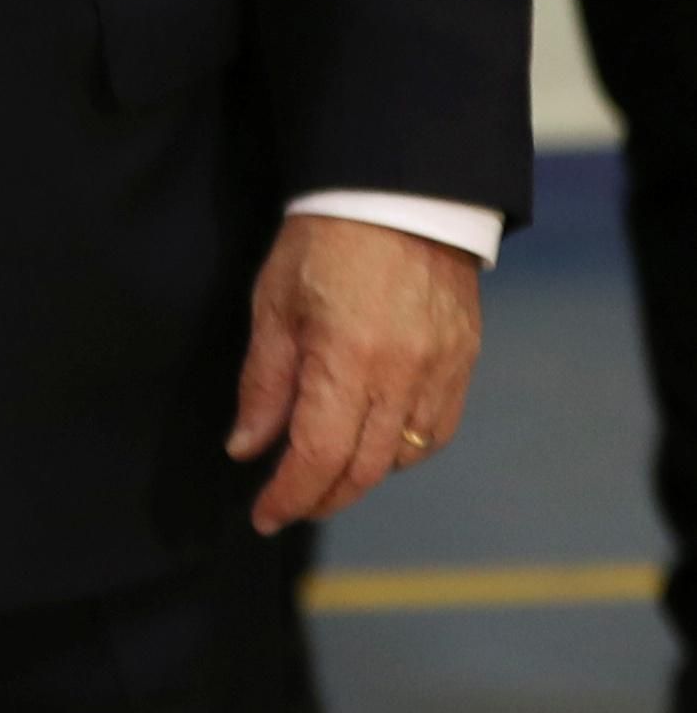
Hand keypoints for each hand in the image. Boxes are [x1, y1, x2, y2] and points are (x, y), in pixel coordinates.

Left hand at [226, 214, 483, 533]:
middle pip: (366, 469)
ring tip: (323, 472)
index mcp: (348, 361)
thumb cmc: (323, 243)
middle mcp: (404, 376)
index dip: (290, 496)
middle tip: (289, 504)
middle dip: (323, 496)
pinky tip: (373, 441)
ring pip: (404, 457)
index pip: (320, 457)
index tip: (264, 516)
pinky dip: (402, 450)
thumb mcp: (273, 307)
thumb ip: (264, 384)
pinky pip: (436, 430)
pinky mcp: (465, 362)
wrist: (399, 196)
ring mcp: (442, 372)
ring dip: (362, 476)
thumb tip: (247, 448)